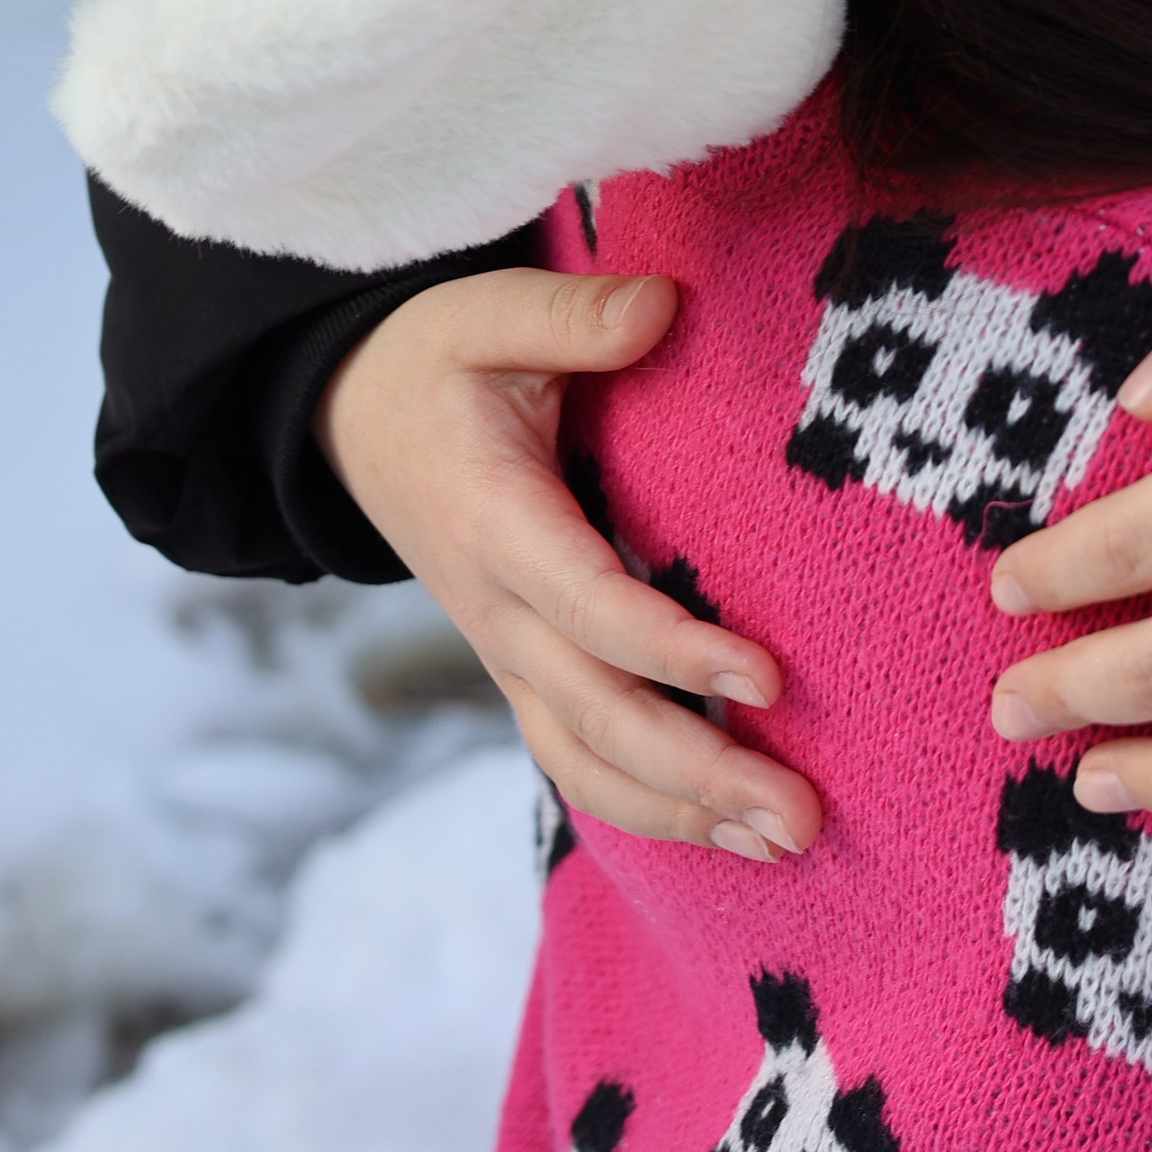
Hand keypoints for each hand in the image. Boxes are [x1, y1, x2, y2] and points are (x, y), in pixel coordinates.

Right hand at [316, 268, 820, 861]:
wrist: (347, 420)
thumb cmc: (432, 360)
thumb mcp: (487, 312)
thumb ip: (573, 315)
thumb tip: (665, 306)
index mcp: (494, 524)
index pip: (591, 607)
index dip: (676, 651)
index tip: (769, 678)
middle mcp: (495, 611)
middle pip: (598, 716)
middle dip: (699, 774)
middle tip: (803, 816)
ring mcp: (503, 651)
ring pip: (583, 758)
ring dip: (679, 812)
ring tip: (781, 845)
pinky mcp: (519, 667)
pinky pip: (573, 754)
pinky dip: (641, 801)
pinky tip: (718, 831)